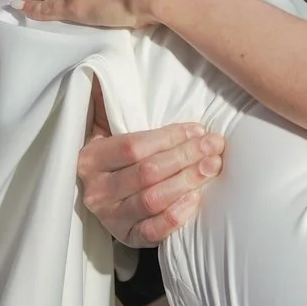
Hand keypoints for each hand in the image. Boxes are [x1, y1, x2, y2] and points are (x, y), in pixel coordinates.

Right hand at [77, 96, 223, 247]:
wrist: (106, 194)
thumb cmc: (119, 153)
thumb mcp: (109, 126)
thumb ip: (112, 102)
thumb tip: (111, 67)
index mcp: (91, 158)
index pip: (133, 146)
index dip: (170, 137)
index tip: (199, 129)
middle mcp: (97, 190)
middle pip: (147, 173)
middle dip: (186, 157)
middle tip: (214, 147)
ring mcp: (110, 217)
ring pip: (152, 200)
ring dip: (187, 182)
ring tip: (212, 167)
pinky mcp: (126, 238)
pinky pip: (152, 231)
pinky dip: (175, 216)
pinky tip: (196, 199)